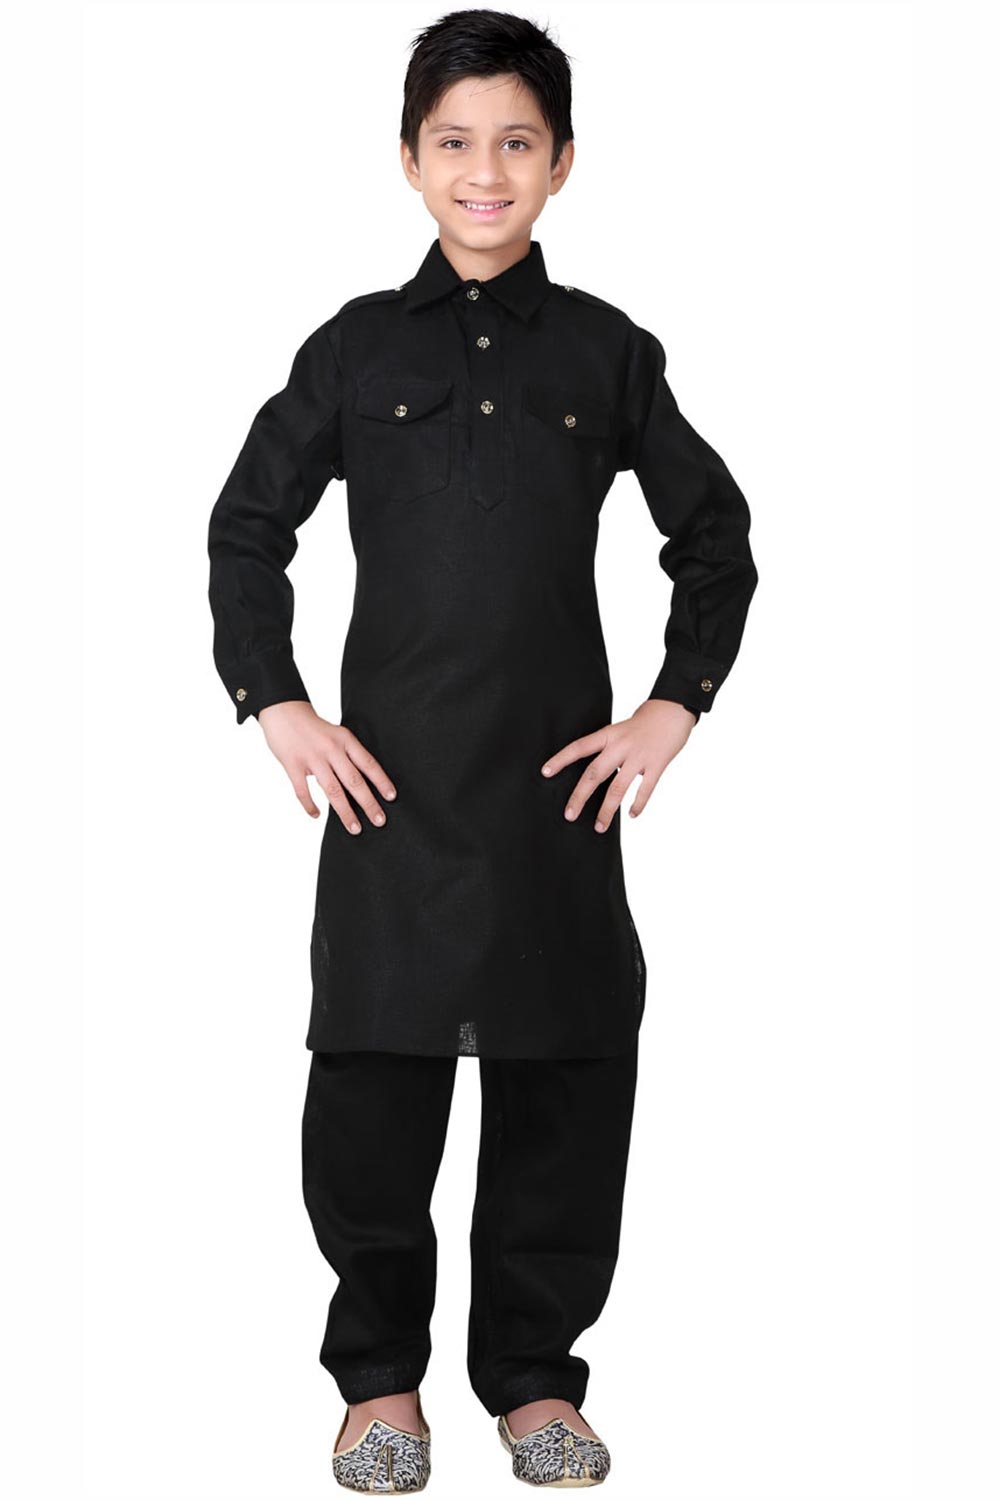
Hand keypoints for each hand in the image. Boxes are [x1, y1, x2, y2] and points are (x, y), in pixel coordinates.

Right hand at [257, 701, 395, 831]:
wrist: (284, 711)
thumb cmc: (313, 727)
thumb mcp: (336, 734)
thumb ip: (347, 754)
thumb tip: (362, 780)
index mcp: (345, 740)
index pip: (368, 764)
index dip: (381, 781)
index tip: (391, 797)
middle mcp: (331, 749)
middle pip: (354, 781)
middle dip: (368, 803)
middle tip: (379, 821)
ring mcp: (312, 758)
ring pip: (332, 790)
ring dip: (345, 812)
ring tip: (355, 828)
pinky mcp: (293, 765)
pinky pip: (303, 791)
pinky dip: (310, 806)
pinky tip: (317, 815)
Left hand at [540, 699, 696, 830]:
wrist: (672, 710)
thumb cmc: (644, 722)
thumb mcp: (619, 730)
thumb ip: (607, 749)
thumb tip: (595, 774)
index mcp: (608, 735)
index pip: (579, 748)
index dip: (561, 760)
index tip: (545, 773)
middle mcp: (620, 746)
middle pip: (594, 774)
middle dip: (580, 797)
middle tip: (569, 815)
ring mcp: (639, 756)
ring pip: (618, 787)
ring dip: (607, 810)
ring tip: (599, 826)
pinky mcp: (657, 764)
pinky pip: (645, 789)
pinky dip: (638, 804)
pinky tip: (631, 815)